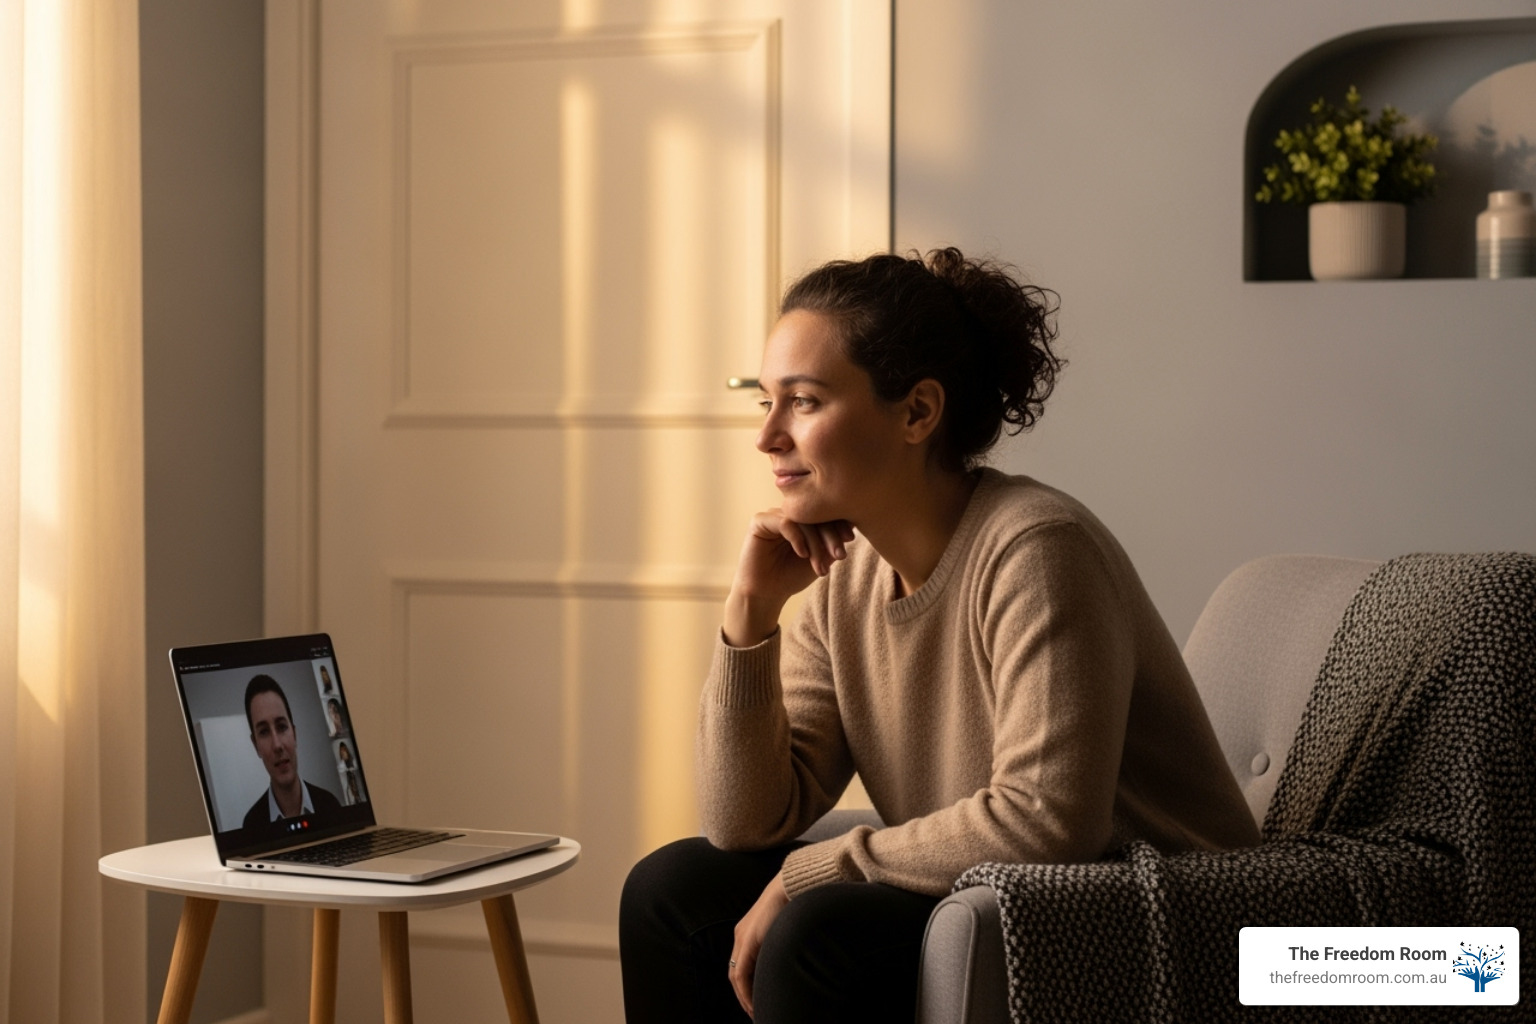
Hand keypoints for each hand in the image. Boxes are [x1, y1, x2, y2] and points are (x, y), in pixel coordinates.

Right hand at [723, 511, 853, 646]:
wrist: (766, 594)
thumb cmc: (791, 576)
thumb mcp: (820, 559)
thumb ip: (832, 543)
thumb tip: (852, 525)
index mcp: (802, 518)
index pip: (824, 512)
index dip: (839, 524)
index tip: (850, 540)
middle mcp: (788, 513)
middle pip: (815, 514)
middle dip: (830, 536)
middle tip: (839, 555)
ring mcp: (773, 515)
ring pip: (802, 520)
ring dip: (815, 543)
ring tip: (819, 566)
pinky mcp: (759, 521)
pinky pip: (784, 522)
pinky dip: (797, 538)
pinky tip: (802, 555)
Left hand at [729, 872, 789, 1017]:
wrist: (792, 885)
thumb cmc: (795, 903)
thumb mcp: (784, 928)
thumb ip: (780, 943)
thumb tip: (791, 957)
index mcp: (749, 931)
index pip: (742, 965)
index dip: (747, 985)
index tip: (757, 1000)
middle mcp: (741, 934)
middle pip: (735, 973)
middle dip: (744, 996)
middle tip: (754, 1012)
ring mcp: (742, 937)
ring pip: (735, 977)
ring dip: (743, 997)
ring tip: (754, 1012)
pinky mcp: (747, 941)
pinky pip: (740, 975)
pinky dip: (745, 992)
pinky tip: (753, 1003)